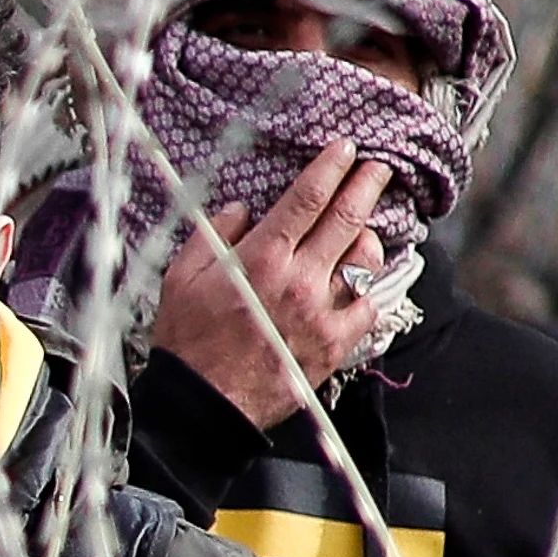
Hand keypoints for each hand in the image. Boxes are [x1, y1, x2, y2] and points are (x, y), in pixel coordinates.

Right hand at [147, 138, 393, 428]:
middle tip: (378, 168)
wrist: (203, 406)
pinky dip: (370, 288)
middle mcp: (298, 279)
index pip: (308, 197)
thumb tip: (242, 210)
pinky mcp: (334, 344)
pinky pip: (369, 306)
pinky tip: (364, 281)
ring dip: (368, 236)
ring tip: (364, 229)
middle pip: (347, 217)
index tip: (345, 149)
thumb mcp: (179, 278)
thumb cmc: (187, 342)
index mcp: (260, 257)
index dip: (331, 167)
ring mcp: (321, 313)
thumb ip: (211, 235)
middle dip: (367, 184)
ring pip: (365, 258)